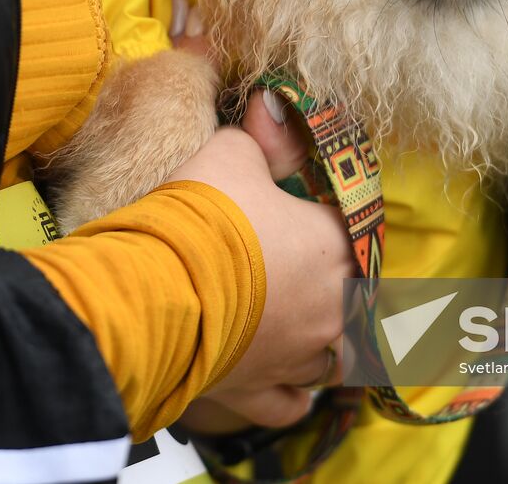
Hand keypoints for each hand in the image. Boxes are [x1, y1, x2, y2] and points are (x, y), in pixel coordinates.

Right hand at [163, 90, 353, 431]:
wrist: (155, 291)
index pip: (351, 226)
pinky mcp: (260, 391)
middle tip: (304, 269)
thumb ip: (259, 137)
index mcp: (332, 246)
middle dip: (335, 283)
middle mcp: (330, 307)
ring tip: (303, 327)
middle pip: (353, 296)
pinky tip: (293, 387)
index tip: (311, 210)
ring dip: (322, 341)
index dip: (329, 215)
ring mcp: (298, 355)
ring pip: (332, 355)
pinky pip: (292, 403)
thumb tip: (272, 105)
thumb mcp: (229, 155)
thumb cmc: (200, 217)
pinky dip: (296, 395)